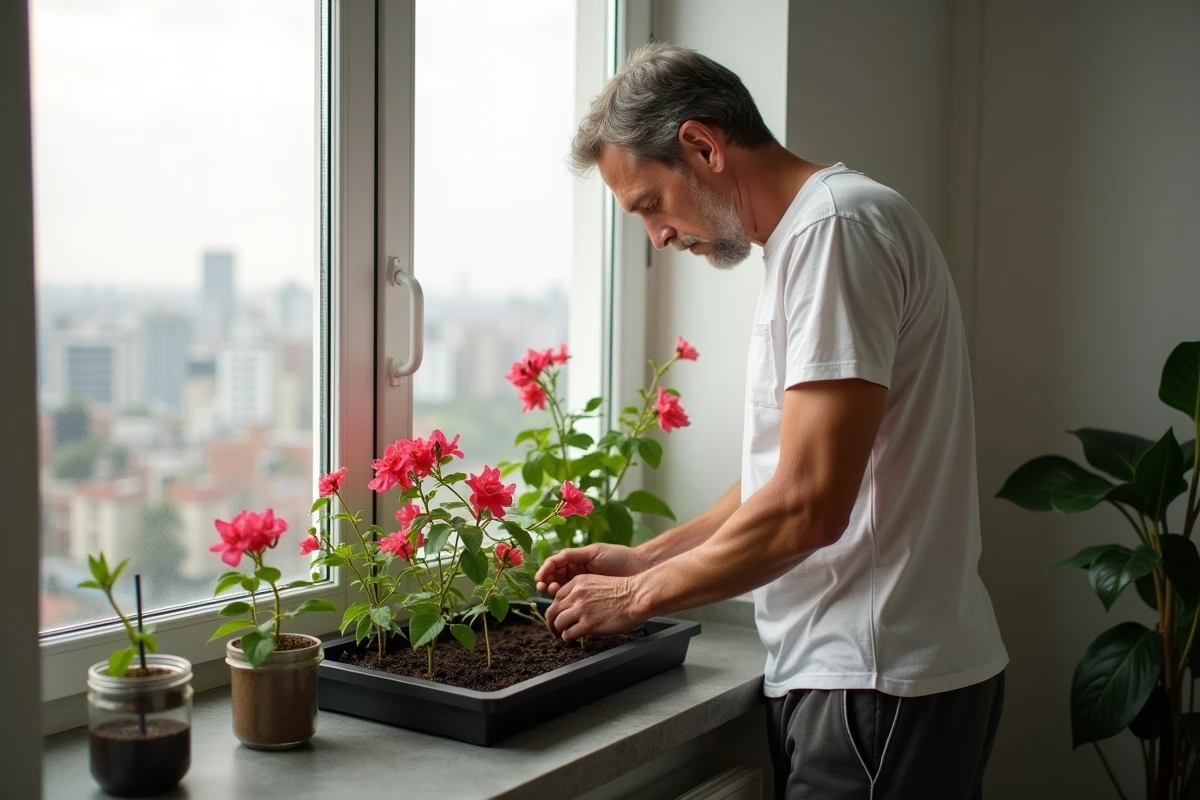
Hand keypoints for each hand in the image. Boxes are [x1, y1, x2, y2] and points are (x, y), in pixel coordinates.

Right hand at [535, 543, 650, 596]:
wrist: (639, 569)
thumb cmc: (619, 557)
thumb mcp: (595, 551)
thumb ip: (573, 554)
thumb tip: (554, 560)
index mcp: (576, 561)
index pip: (553, 566)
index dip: (544, 572)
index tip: (540, 578)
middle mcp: (576, 573)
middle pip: (553, 579)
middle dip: (545, 583)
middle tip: (544, 588)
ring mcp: (582, 587)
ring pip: (560, 592)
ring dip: (553, 594)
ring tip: (554, 594)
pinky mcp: (590, 600)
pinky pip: (573, 603)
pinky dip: (565, 605)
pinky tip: (564, 606)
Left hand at [545, 574, 648, 642]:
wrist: (637, 596)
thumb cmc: (625, 591)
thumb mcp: (599, 582)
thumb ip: (585, 591)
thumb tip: (577, 605)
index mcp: (578, 582)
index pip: (557, 596)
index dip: (556, 608)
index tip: (558, 614)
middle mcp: (576, 594)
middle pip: (553, 610)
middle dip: (551, 622)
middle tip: (554, 629)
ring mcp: (581, 609)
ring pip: (558, 622)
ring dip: (558, 632)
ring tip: (563, 636)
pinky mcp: (587, 624)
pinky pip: (568, 634)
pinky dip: (567, 639)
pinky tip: (572, 640)